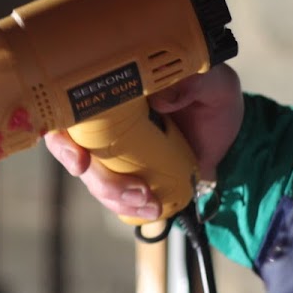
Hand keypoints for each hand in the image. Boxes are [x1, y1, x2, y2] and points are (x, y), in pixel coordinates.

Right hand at [43, 64, 242, 219]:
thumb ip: (196, 83)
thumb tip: (163, 98)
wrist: (230, 136)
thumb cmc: (215, 99)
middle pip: (73, 153)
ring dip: (116, 197)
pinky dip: (127, 207)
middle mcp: (103, 119)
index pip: (69, 110)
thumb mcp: (214, 83)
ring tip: (151, 203)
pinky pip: (113, 194)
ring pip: (92, 178)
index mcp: (113, 89)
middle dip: (97, 179)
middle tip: (133, 190)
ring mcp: (111, 148)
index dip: (62, 139)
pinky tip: (151, 209)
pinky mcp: (125, 172)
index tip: (81, 158)